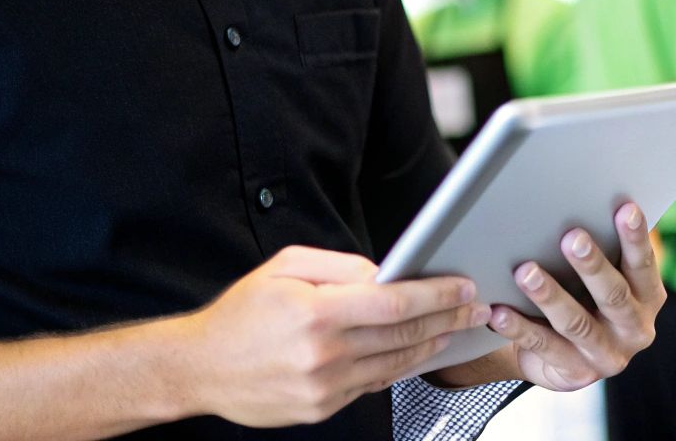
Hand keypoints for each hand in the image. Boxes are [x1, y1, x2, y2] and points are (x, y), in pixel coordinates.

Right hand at [175, 246, 485, 425]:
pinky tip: (417, 352)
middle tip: (476, 308)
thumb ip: (341, 266)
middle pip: (404, 335)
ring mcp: (323, 387)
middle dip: (447, 318)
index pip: (394, 302)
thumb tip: (386, 272)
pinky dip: (399, 367)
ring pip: (394, 364)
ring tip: (455, 329)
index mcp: (316, 312)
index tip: (463, 286)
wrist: (199, 368)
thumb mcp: (285, 267)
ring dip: (431, 345)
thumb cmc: (241, 313)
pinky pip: (372, 385)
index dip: (437, 293)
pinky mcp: (320, 409)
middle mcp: (323, 354)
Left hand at [485, 203, 664, 391]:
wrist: (571, 358)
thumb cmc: (589, 299)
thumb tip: (590, 198)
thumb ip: (608, 251)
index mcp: (649, 298)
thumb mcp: (607, 279)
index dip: (635, 237)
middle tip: (572, 237)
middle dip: (592, 265)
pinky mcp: (576, 374)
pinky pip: (544, 347)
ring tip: (526, 272)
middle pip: (613, 295)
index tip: (625, 208)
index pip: (644, 264)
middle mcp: (635, 329)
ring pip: (576, 322)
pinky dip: (519, 328)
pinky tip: (499, 312)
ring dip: (549, 295)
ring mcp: (607, 355)